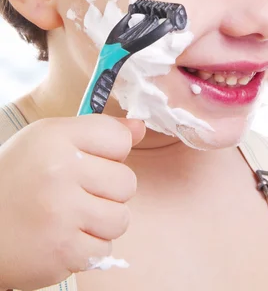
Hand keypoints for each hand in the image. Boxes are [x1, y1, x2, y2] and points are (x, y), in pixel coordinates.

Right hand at [0, 114, 144, 290]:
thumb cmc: (16, 179)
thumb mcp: (47, 139)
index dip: (112, 153)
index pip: (120, 139)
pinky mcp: (62, 251)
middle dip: (109, 191)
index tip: (92, 161)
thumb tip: (140, 127)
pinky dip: (87, 247)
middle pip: (127, 182)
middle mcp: (60, 171)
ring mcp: (62, 213)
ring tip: (73, 216)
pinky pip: (104, 250)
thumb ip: (97, 131)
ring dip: (102, 222)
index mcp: (56, 137)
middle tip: (79, 193)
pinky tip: (64, 237)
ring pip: (121, 219)